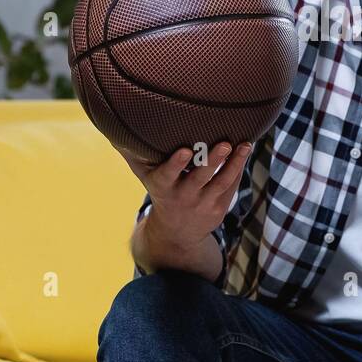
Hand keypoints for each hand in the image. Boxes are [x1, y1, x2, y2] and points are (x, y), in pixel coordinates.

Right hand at [120, 142, 250, 253]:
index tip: (185, 150)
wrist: (176, 233)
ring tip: (244, 145)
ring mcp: (204, 203)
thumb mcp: (144, 177)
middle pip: (200, 178)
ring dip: (234, 163)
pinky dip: (239, 168)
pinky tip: (246, 150)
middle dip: (212, 160)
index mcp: (163, 187)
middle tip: (224, 143)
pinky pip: (231, 186)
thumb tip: (116, 127)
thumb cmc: (160, 191)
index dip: (176, 164)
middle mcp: (184, 196)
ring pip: (221, 182)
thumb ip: (134, 154)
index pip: (168, 175)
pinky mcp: (220, 207)